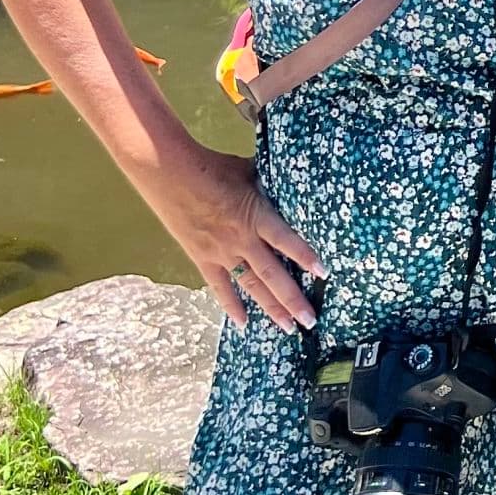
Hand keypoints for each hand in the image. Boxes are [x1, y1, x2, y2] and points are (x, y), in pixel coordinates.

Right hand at [154, 144, 323, 331]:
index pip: (287, 241)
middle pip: (272, 274)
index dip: (306, 257)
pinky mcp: (202, 258)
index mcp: (256, 215)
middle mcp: (241, 239)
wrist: (171, 174)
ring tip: (288, 327)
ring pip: (251, 286)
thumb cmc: (213, 167)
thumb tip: (290, 180)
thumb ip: (270, 184)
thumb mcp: (249, 171)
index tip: (324, 274)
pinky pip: (220, 287)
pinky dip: (232, 305)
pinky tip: (244, 323)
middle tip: (310, 320)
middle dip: (293, 299)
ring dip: (270, 308)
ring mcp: (221, 252)